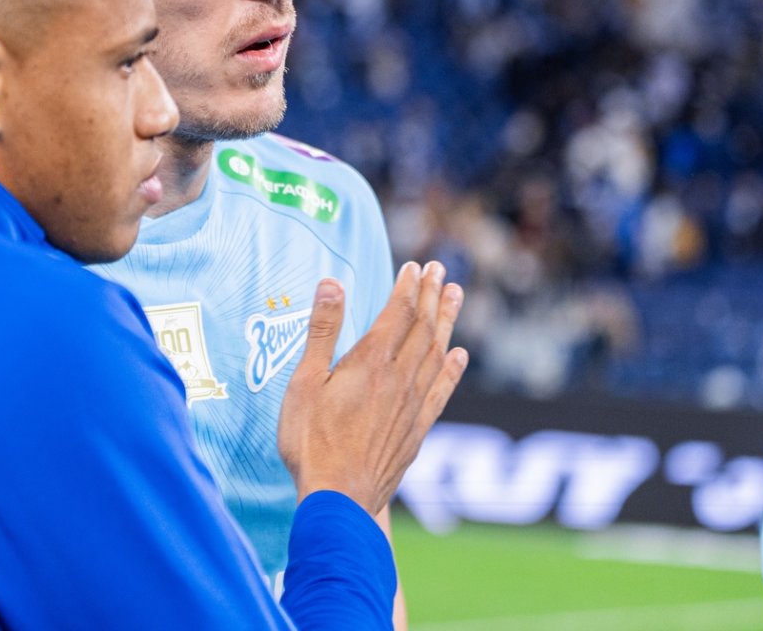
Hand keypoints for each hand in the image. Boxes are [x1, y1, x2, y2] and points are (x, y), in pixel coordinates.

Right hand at [278, 262, 467, 515]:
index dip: (407, 286)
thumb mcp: (304, 382)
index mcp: (370, 362)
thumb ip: (322, 331)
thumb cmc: (312, 441)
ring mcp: (412, 405)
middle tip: (442, 269)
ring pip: (436, 353)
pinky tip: (458, 357)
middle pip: (421, 328)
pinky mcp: (416, 430)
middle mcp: (398, 379)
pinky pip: (441, 391)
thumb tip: (332, 283)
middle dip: (432, 296)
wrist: (340, 498)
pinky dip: (452, 369)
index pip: (396, 313)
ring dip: (446, 322)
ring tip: (457, 297)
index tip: (416, 265)